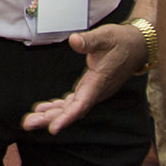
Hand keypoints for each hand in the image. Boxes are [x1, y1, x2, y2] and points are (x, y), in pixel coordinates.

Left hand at [21, 21, 149, 133]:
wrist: (136, 47)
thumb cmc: (121, 41)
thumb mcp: (105, 36)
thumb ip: (90, 40)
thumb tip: (74, 40)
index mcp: (99, 82)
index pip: (81, 104)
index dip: (67, 117)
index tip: (53, 128)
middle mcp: (95, 91)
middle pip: (71, 110)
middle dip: (50, 119)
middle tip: (28, 124)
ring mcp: (92, 91)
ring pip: (70, 108)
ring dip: (51, 115)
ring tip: (30, 121)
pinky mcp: (89, 88)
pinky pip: (72, 102)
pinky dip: (58, 107)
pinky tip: (43, 109)